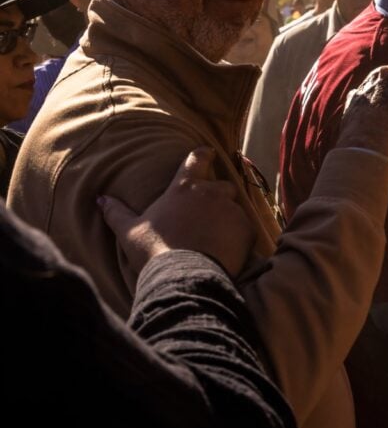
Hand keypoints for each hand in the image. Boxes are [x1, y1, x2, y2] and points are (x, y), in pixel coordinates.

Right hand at [100, 147, 255, 285]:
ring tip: (216, 238)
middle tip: (208, 214)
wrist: (184, 275)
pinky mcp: (247, 229)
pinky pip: (246, 230)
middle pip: (223, 185)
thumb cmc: (155, 250)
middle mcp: (211, 193)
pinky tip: (227, 251)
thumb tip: (100, 199)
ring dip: (227, 219)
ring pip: (235, 209)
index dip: (203, 154)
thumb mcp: (129, 232)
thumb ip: (116, 213)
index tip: (208, 152)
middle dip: (218, 196)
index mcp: (184, 187)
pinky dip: (238, 238)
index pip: (197, 159)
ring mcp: (231, 210)